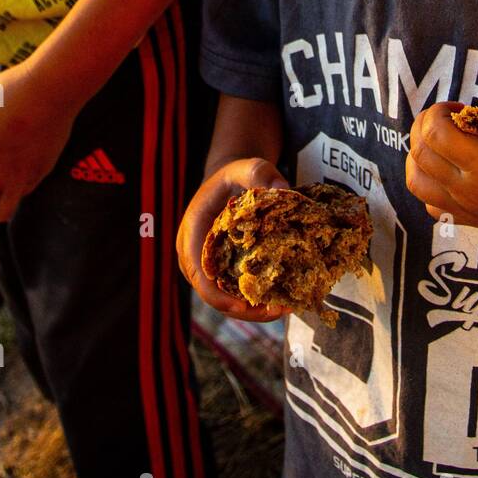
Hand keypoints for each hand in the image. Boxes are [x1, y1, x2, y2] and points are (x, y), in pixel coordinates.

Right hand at [176, 157, 292, 320]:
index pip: (198, 271)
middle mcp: (194, 254)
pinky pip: (232, 292)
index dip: (216, 294)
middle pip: (211, 293)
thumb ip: (260, 174)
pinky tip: (280, 301)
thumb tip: (281, 190)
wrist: (227, 181)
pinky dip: (253, 300)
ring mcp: (205, 265)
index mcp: (193, 231)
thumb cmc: (235, 175)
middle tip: (277, 310)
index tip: (244, 304)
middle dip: (242, 308)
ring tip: (284, 308)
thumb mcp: (247, 168)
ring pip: (223, 298)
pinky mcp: (219, 270)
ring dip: (251, 309)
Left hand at [405, 58, 477, 247]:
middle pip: (420, 154)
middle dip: (425, 127)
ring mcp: (467, 210)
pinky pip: (432, 207)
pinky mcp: (471, 222)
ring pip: (416, 183)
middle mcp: (469, 191)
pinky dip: (430, 187)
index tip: (460, 107)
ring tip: (442, 142)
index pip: (435, 133)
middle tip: (448, 119)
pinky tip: (450, 171)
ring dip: (419, 156)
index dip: (439, 111)